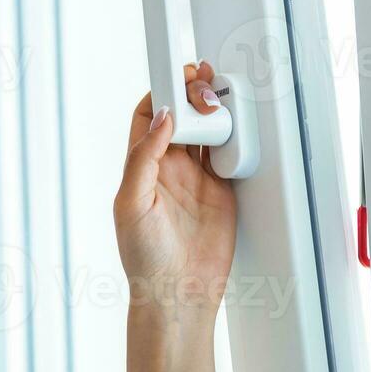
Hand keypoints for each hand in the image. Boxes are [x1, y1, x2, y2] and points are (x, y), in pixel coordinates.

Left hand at [113, 60, 237, 312]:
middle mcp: (167, 168)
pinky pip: (230, 152)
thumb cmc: (144, 257)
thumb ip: (143, 159)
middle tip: (207, 89)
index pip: (147, 115)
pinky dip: (236, 136)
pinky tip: (238, 127)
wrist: (179, 292)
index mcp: (141, 166)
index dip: (162, 91)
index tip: (178, 79)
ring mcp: (196, 178)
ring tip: (224, 99)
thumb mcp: (132, 204)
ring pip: (207, 130)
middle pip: (182, 116)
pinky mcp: (221, 189)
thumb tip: (161, 119)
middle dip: (194, 94)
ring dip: (216, 111)